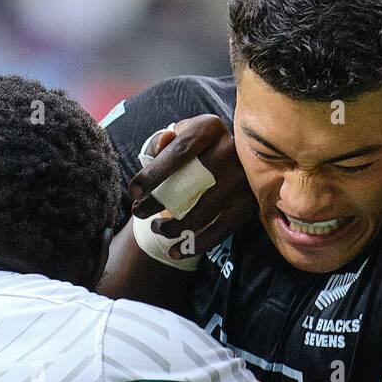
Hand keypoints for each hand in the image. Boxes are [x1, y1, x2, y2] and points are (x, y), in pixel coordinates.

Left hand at [129, 114, 255, 260]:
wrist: (240, 154)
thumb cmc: (199, 146)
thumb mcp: (183, 134)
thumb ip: (164, 141)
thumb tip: (157, 148)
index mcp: (210, 129)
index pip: (179, 152)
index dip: (154, 174)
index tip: (133, 192)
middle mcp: (231, 151)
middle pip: (190, 184)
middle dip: (158, 204)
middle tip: (138, 213)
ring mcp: (243, 180)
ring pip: (204, 212)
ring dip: (174, 227)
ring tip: (156, 229)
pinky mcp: (248, 204)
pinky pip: (219, 231)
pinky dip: (196, 245)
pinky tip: (175, 252)